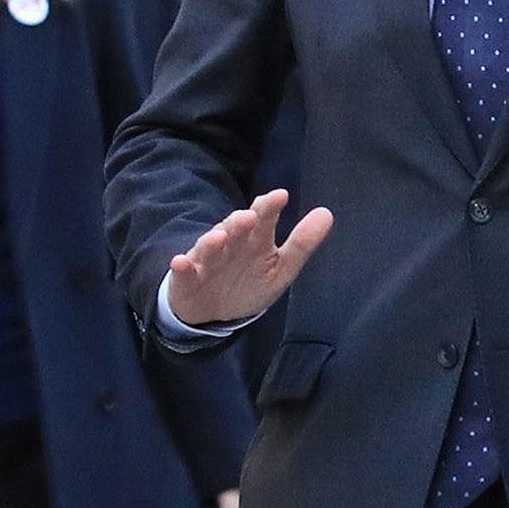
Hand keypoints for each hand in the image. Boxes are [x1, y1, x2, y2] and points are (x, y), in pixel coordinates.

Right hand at [165, 189, 333, 330]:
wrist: (214, 311)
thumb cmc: (248, 283)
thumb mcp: (281, 268)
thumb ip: (302, 243)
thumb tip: (327, 213)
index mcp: (254, 239)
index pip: (263, 218)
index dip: (269, 207)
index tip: (280, 196)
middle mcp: (230, 243)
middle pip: (234, 229)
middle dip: (240, 222)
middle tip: (249, 217)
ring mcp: (207, 259)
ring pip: (209, 246)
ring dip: (212, 241)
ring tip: (220, 236)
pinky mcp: (188, 277)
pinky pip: (184, 270)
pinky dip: (182, 266)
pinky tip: (181, 262)